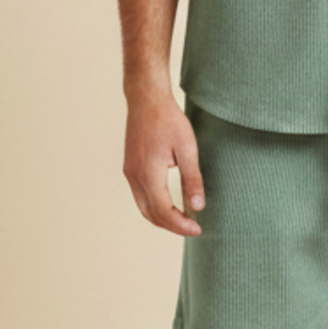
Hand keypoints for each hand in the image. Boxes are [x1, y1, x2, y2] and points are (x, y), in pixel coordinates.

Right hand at [123, 87, 206, 234]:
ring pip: (143, 207)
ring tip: (183, 219)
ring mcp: (129, 173)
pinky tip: (170, 204)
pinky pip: (140, 196)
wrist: (146, 99)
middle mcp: (134, 176)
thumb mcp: (187, 148)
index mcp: (148, 173)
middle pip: (151, 214)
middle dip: (172, 226)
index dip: (180, 225)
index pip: (163, 211)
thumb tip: (197, 207)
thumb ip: (192, 179)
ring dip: (162, 218)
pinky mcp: (129, 168)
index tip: (198, 229)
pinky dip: (155, 206)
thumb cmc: (169, 120)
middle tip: (193, 228)